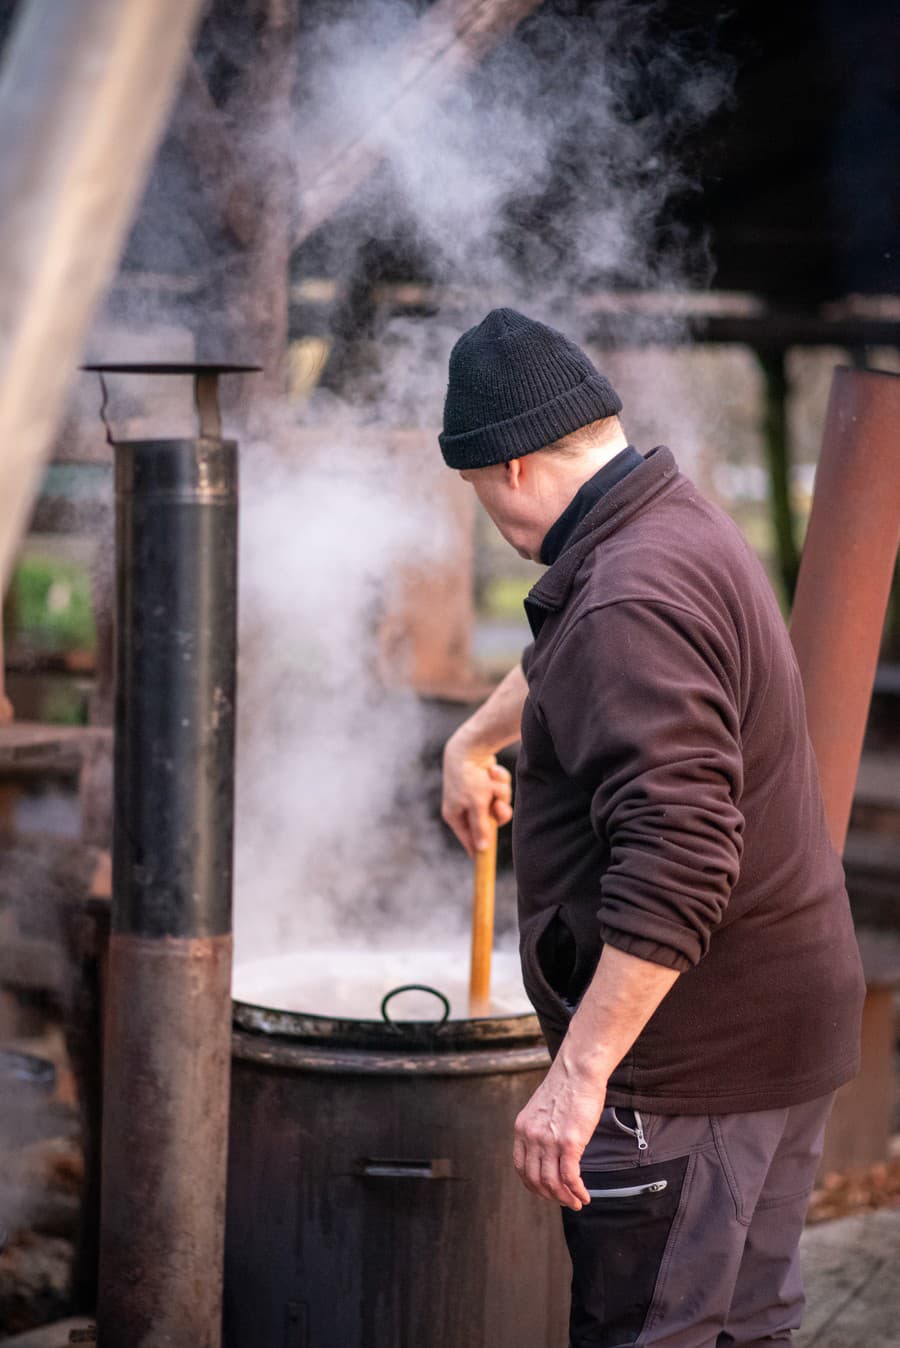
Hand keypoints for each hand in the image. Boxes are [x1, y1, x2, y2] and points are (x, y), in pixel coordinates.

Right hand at [441, 735, 511, 857]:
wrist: (470, 746)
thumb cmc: (469, 778)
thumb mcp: (476, 805)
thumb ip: (480, 827)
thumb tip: (481, 849)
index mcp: (454, 815)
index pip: (468, 840)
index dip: (480, 848)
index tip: (490, 860)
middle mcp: (463, 807)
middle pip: (489, 822)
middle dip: (497, 811)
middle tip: (498, 804)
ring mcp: (476, 795)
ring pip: (498, 805)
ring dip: (499, 793)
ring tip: (492, 782)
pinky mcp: (486, 784)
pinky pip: (500, 791)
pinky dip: (499, 782)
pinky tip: (492, 771)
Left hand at [513, 1059, 604, 1210]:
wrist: (578, 1070)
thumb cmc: (566, 1086)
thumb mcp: (542, 1109)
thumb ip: (540, 1129)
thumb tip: (549, 1149)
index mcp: (522, 1128)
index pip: (521, 1167)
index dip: (533, 1185)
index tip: (546, 1192)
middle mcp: (531, 1137)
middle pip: (535, 1179)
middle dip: (550, 1196)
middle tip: (564, 1201)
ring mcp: (549, 1141)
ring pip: (552, 1183)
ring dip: (565, 1198)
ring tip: (576, 1202)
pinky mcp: (569, 1143)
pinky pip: (570, 1177)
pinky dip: (577, 1191)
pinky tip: (584, 1195)